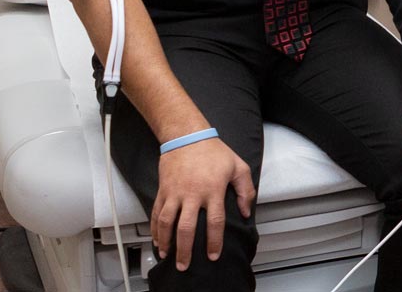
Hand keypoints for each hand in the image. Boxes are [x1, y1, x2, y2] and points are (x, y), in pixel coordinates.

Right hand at [152, 136, 254, 270]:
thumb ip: (246, 190)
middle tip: (185, 265)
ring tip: (167, 256)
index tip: (213, 255)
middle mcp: (192, 194)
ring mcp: (175, 193)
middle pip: (186, 228)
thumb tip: (245, 212)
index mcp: (212, 190)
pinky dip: (155, 228)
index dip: (214, 241)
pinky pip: (156, 212)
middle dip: (185, 250)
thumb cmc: (214, 152)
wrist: (186, 136)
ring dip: (166, 242)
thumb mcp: (238, 166)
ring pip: (166, 222)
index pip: (214, 222)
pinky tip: (157, 240)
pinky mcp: (163, 190)